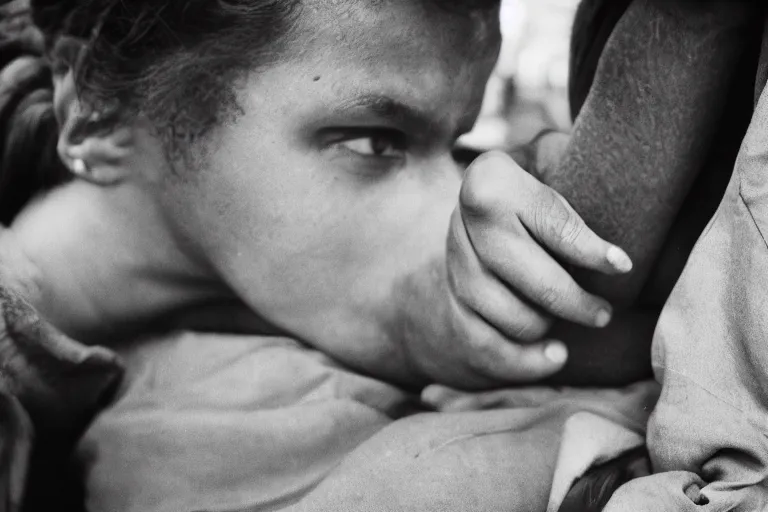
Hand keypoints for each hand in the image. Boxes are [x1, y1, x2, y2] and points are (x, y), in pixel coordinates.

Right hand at [442, 151, 632, 384]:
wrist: (479, 214)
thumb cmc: (535, 188)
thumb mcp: (553, 159)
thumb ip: (577, 164)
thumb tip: (626, 182)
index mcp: (490, 179)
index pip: (549, 222)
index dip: (589, 249)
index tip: (623, 266)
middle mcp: (462, 222)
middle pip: (532, 279)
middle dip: (576, 302)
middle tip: (604, 311)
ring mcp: (453, 267)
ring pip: (512, 317)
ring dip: (549, 325)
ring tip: (574, 318)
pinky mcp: (450, 303)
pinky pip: (486, 345)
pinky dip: (524, 359)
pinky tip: (554, 354)